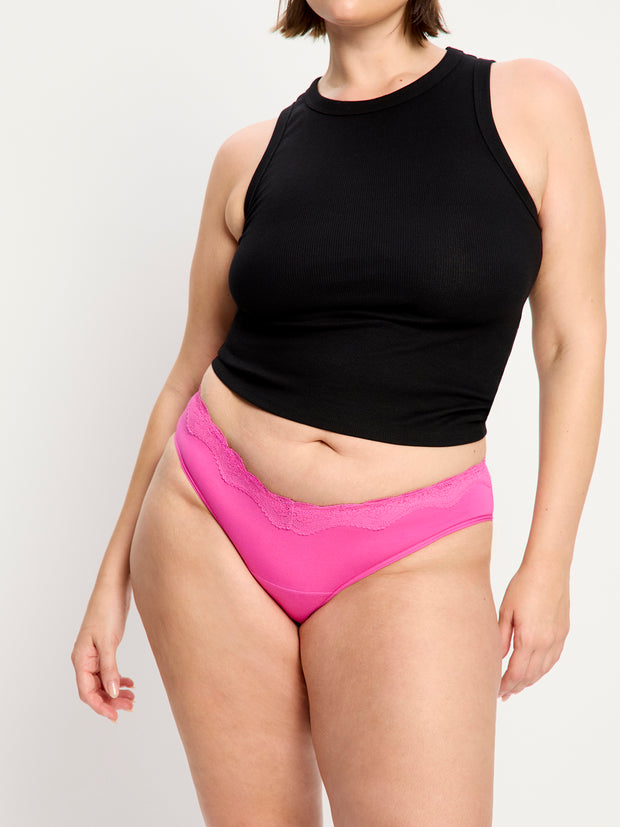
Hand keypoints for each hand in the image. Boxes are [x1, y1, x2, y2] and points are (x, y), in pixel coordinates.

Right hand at [71, 579, 134, 721]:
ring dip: (116, 692)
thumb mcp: (109, 641)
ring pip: (103, 681)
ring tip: (132, 698)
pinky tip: (130, 683)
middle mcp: (84, 659)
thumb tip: (112, 693)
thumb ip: (110, 668)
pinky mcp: (105, 647)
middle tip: (130, 706)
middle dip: (111, 701)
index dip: (100, 706)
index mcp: (81, 658)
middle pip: (95, 689)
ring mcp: (94, 654)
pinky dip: (118, 679)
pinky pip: (108, 671)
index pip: (87, 692)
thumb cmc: (107, 609)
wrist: (114, 587)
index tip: (115, 716)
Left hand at [497, 558, 570, 701]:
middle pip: (531, 675)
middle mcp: (546, 643)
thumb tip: (496, 658)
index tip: (498, 692)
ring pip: (543, 669)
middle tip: (505, 694)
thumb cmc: (523, 586)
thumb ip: (501, 637)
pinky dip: (542, 669)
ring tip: (517, 685)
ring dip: (530, 680)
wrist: (548, 570)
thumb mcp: (505, 611)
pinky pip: (553, 659)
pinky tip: (535, 670)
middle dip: (517, 687)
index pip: (517, 673)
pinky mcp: (563, 632)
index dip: (506, 685)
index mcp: (529, 639)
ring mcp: (557, 638)